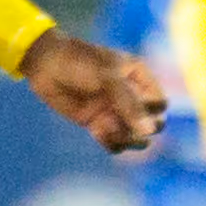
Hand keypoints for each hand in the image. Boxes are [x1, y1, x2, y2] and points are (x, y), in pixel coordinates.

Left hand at [24, 29, 167, 155]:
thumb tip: (149, 131)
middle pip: (151, 124)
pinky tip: (98, 132)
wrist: (45, 65)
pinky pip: (114, 142)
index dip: (153, 112)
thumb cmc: (79, 62)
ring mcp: (114, 110)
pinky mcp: (97, 122)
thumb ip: (129, 104)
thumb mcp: (108, 78)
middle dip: (142, 130)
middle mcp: (130, 96)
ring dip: (127, 139)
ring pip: (134, 136)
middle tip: (125, 126)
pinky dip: (111, 143)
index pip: (160, 104)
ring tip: (109, 128)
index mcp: (139, 77)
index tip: (135, 108)